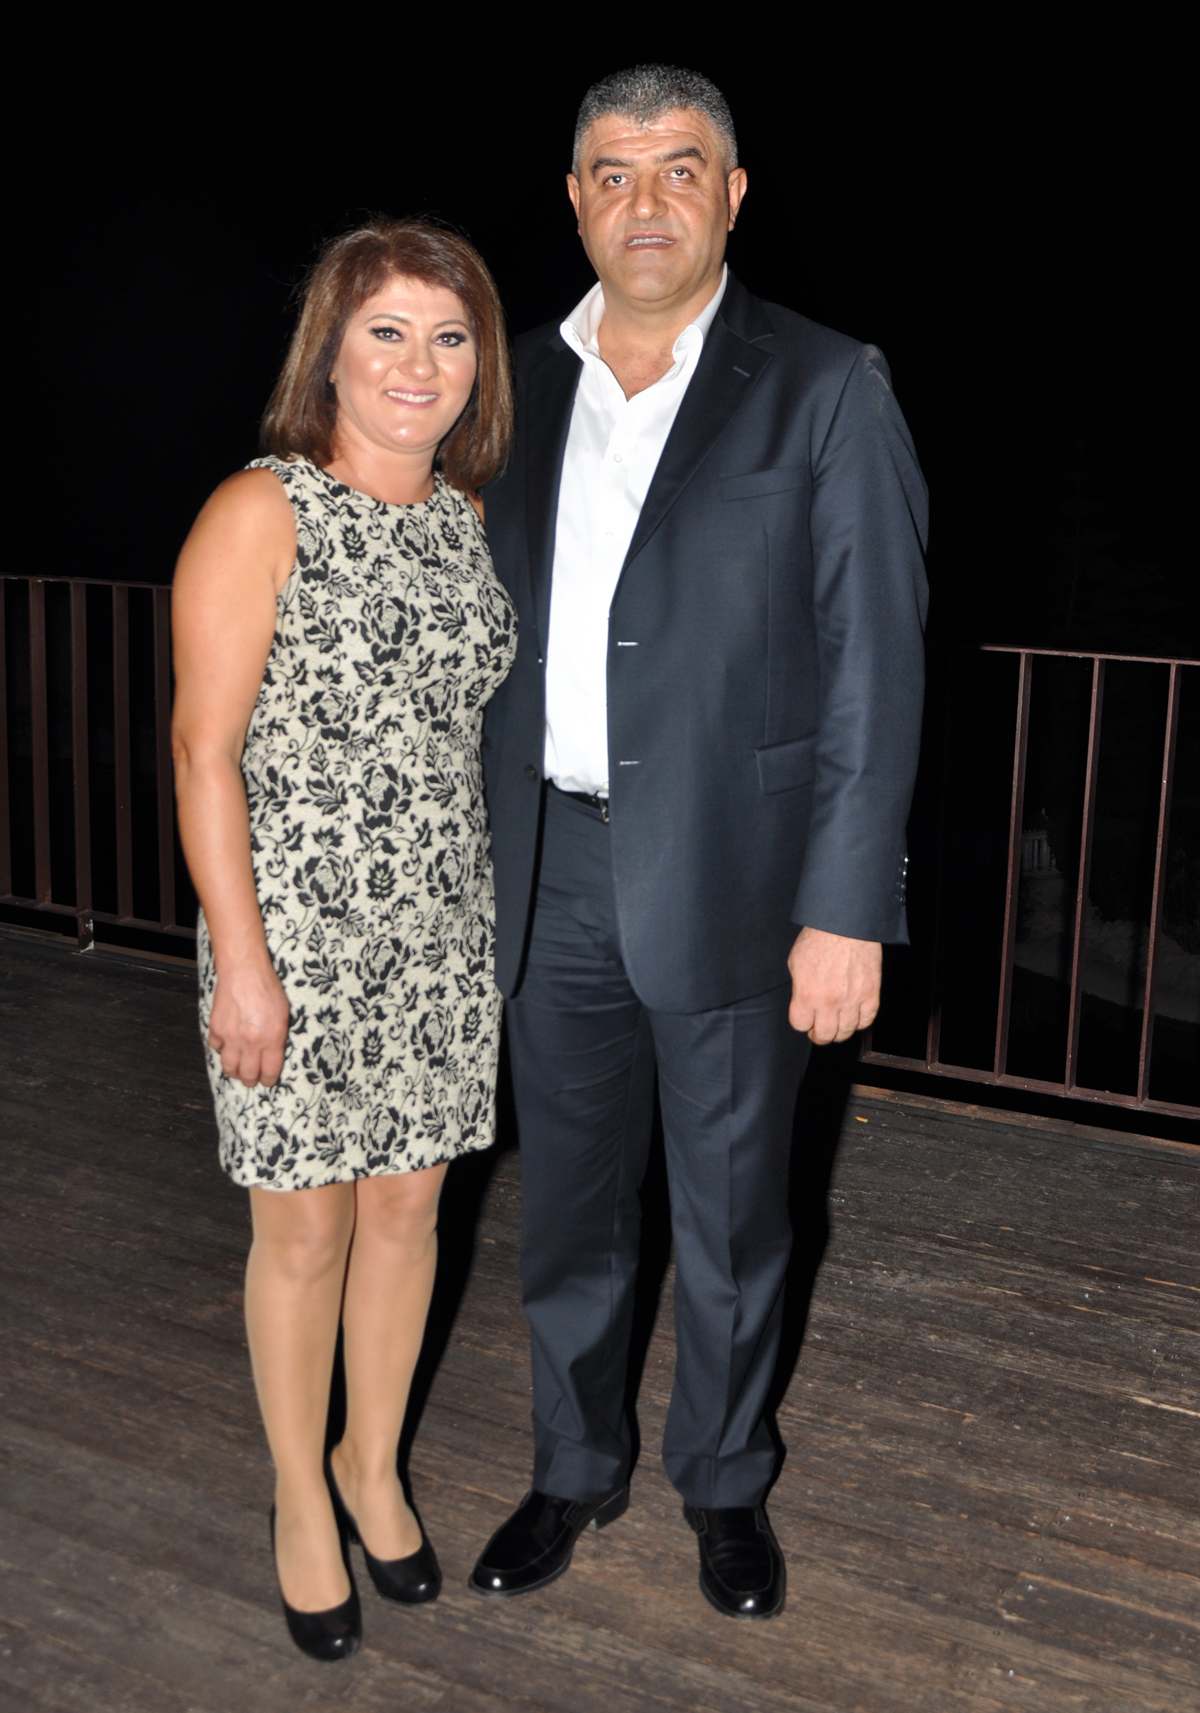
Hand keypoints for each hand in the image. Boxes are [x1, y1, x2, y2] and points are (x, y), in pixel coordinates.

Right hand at [208, 959, 289, 1086]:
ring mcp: (231, 1037)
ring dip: (235, 1071)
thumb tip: (273, 1054)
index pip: (270, 1072)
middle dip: (251, 1080)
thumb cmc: (268, 989)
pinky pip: (216, 1049)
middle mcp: (251, 1042)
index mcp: (272, 1039)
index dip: (269, 1080)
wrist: (244, 972)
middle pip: (248, 1075)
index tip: (268, 1081)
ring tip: (238, 1069)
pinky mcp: (216, 1029)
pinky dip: (221, 1050)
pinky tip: (227, 1045)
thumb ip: (278, 1037)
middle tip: (252, 1079)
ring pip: (229, 1068)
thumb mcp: (284, 1014)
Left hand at [787, 927, 881, 1043]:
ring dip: (840, 1032)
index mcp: (806, 994)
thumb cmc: (819, 938)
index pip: (801, 1025)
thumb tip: (803, 1003)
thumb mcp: (795, 963)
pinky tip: (854, 1017)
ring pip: (847, 1032)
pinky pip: (867, 1020)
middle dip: (819, 1035)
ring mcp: (852, 999)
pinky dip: (860, 1022)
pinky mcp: (871, 994)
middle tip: (820, 1031)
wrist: (846, 924)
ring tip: (837, 1026)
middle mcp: (829, 1002)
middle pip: (824, 1035)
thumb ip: (799, 988)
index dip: (802, 1023)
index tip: (805, 1020)